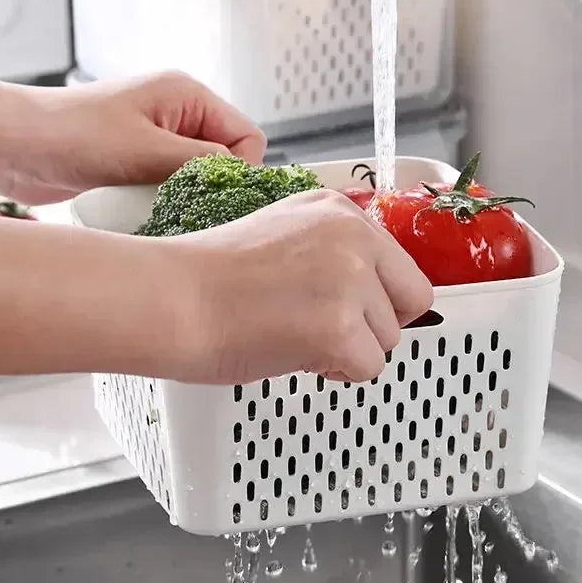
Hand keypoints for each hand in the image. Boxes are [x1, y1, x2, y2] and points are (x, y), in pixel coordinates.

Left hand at [0, 59, 265, 204]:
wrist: (10, 145)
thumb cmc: (70, 135)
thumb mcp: (145, 150)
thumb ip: (200, 161)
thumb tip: (238, 176)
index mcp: (187, 95)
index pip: (246, 136)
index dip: (239, 169)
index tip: (215, 195)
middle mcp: (177, 114)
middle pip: (224, 158)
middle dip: (210, 185)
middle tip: (185, 205)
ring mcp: (157, 138)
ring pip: (198, 177)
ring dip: (183, 197)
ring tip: (154, 206)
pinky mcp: (137, 161)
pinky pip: (170, 187)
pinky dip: (163, 203)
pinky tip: (142, 211)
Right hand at [165, 189, 433, 384]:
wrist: (173, 297)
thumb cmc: (213, 274)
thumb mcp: (285, 231)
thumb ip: (335, 249)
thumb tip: (373, 289)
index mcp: (341, 210)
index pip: (402, 267)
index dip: (378, 298)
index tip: (349, 309)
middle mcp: (353, 237)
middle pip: (409, 302)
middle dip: (373, 324)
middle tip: (322, 327)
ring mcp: (349, 280)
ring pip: (388, 339)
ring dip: (349, 349)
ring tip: (295, 334)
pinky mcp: (338, 327)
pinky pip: (368, 369)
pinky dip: (335, 371)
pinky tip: (294, 352)